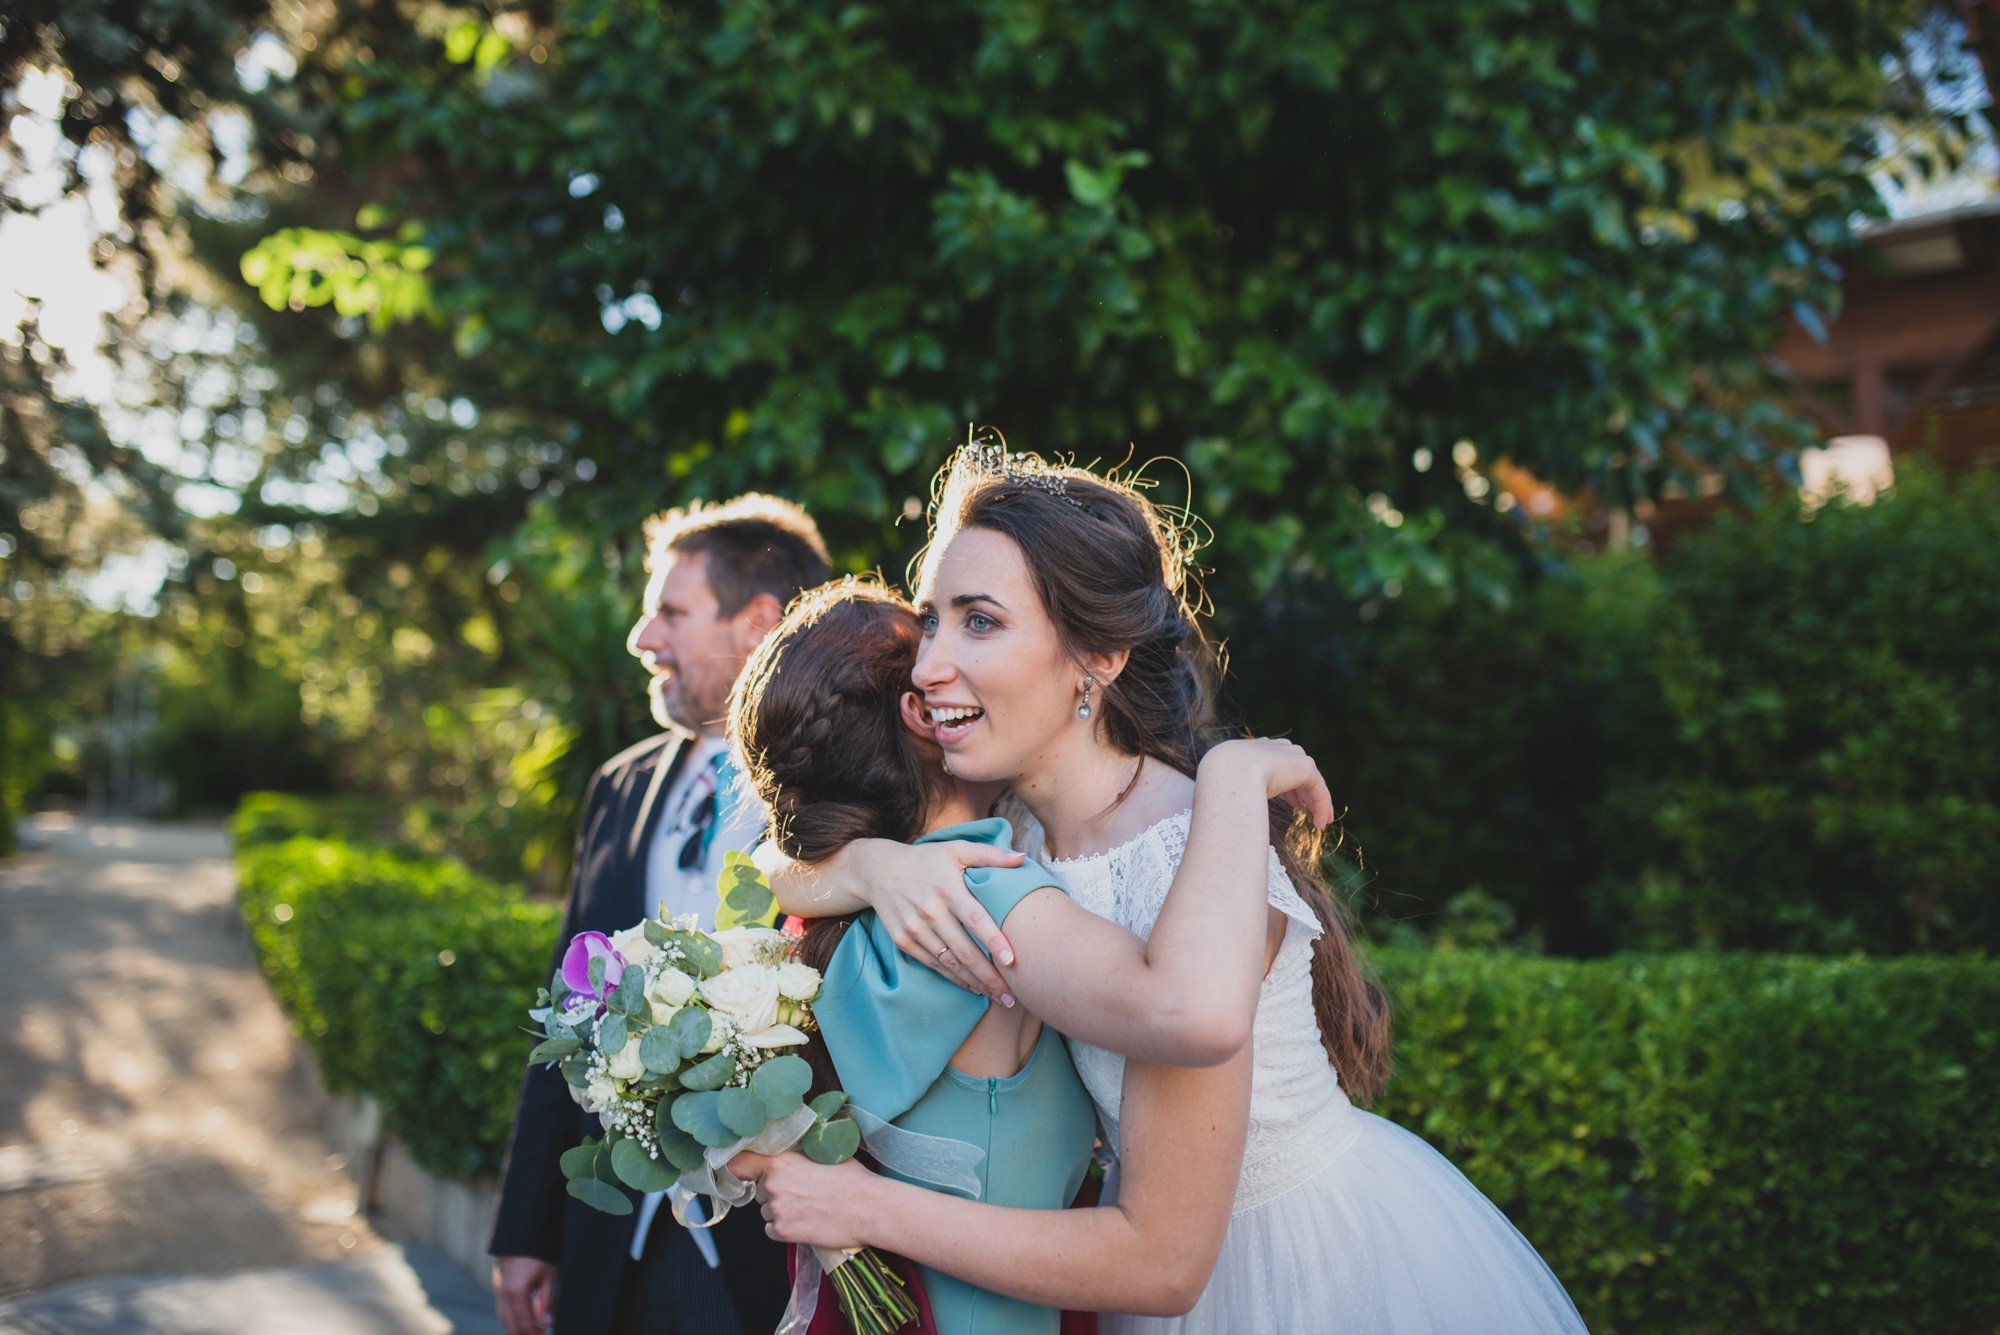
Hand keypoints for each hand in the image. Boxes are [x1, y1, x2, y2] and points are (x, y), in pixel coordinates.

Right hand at [492, 1255, 556, 1334]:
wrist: (521, 1229)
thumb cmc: (538, 1251)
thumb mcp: (549, 1275)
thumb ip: (547, 1301)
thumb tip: (547, 1322)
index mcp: (516, 1292)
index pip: (524, 1322)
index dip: (533, 1333)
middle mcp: (503, 1292)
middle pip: (509, 1323)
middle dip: (521, 1333)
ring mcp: (498, 1286)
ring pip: (503, 1315)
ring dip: (514, 1326)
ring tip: (529, 1331)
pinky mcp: (498, 1281)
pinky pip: (502, 1305)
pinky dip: (510, 1315)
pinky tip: (521, 1316)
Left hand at [730, 1150, 880, 1249]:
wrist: (868, 1209)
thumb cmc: (852, 1179)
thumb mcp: (824, 1153)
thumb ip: (797, 1154)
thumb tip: (788, 1151)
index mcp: (780, 1161)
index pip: (739, 1162)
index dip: (740, 1166)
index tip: (743, 1169)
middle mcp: (772, 1186)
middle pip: (759, 1189)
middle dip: (773, 1191)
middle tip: (801, 1191)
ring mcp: (777, 1211)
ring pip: (766, 1211)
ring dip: (780, 1210)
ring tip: (809, 1207)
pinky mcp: (783, 1233)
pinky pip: (771, 1230)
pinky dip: (784, 1228)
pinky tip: (806, 1221)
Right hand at [854, 838, 1025, 1002]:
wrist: (878, 870)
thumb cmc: (925, 860)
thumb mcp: (956, 849)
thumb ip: (990, 854)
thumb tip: (1022, 857)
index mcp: (948, 889)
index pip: (975, 919)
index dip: (993, 941)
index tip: (1012, 962)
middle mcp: (931, 911)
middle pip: (964, 950)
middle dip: (989, 976)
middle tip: (1011, 996)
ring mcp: (915, 929)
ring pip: (949, 963)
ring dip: (974, 982)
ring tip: (997, 996)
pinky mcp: (903, 941)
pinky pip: (933, 965)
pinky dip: (953, 978)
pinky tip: (972, 987)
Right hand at [1202, 738, 1336, 828]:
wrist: (1226, 777)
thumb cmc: (1215, 790)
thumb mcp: (1217, 791)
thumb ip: (1227, 797)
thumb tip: (1224, 818)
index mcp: (1242, 749)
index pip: (1267, 758)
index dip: (1277, 778)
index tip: (1283, 798)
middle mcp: (1267, 747)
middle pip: (1290, 762)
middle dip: (1297, 785)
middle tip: (1299, 806)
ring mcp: (1286, 754)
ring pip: (1307, 777)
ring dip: (1314, 799)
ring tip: (1319, 822)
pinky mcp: (1303, 766)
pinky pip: (1317, 787)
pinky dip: (1322, 806)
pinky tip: (1321, 824)